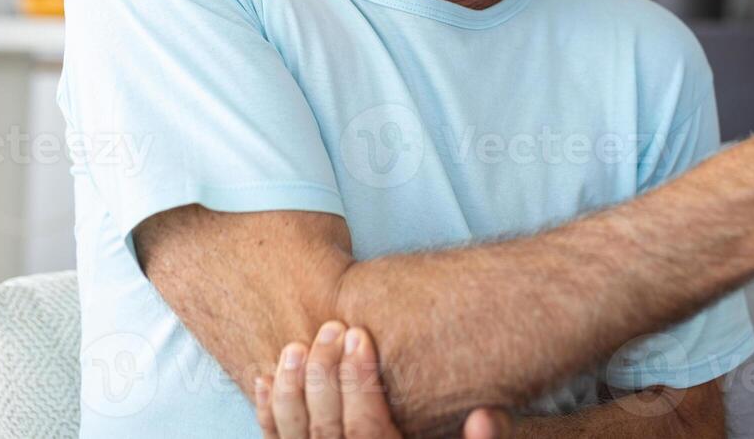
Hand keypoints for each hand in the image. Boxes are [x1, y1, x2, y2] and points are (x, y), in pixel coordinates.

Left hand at [254, 322, 512, 438]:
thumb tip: (485, 415)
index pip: (367, 429)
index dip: (359, 381)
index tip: (358, 334)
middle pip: (327, 430)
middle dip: (325, 375)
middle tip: (332, 326)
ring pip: (296, 438)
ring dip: (292, 390)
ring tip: (297, 346)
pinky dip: (269, 415)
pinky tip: (267, 379)